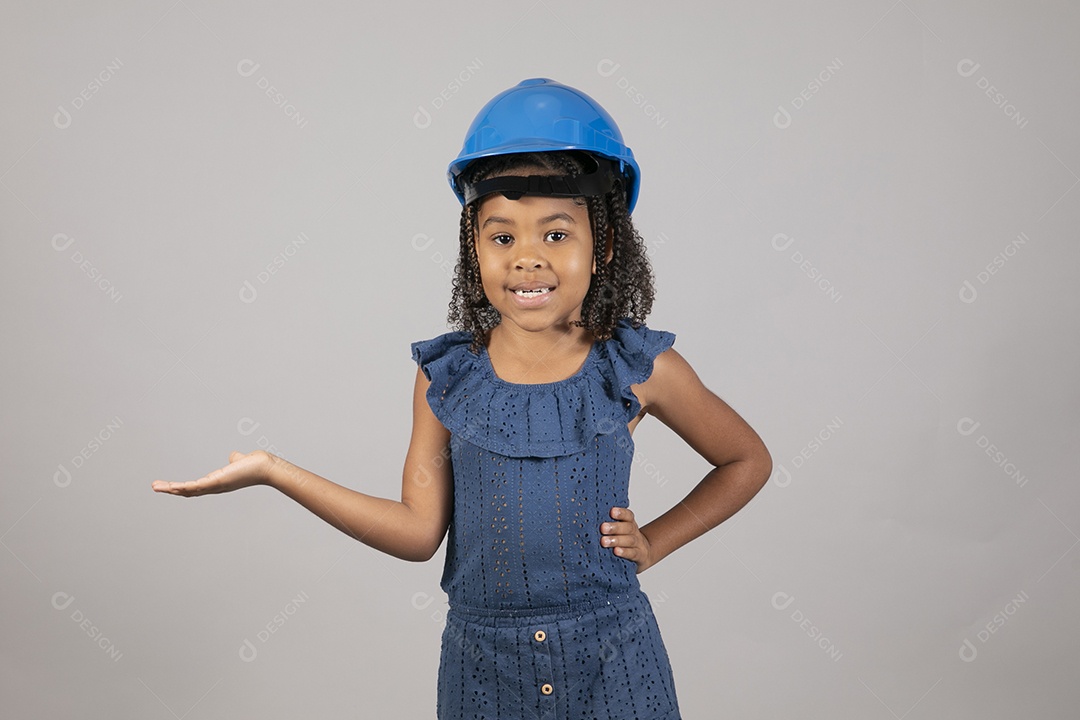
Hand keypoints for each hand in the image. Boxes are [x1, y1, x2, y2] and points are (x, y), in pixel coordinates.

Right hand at [151, 450, 271, 496]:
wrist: (266, 467)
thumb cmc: (256, 465)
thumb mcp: (239, 461)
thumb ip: (235, 460)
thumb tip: (233, 457)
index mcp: (218, 482)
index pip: (196, 487)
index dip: (182, 487)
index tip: (170, 485)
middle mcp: (215, 487)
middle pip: (188, 491)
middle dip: (171, 489)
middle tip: (155, 487)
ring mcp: (215, 486)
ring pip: (188, 490)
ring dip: (171, 489)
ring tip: (155, 486)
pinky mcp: (217, 482)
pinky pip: (196, 486)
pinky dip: (183, 487)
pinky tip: (172, 487)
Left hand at [600, 506, 654, 573]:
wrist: (643, 554)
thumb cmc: (625, 539)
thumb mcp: (620, 530)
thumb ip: (608, 524)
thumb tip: (588, 519)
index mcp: (629, 523)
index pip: (628, 515)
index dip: (621, 513)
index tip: (612, 511)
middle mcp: (634, 532)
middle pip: (628, 527)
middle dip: (615, 527)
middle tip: (603, 528)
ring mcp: (638, 544)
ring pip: (629, 540)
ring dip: (616, 540)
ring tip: (604, 541)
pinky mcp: (640, 556)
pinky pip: (633, 553)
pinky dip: (624, 552)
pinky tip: (616, 551)